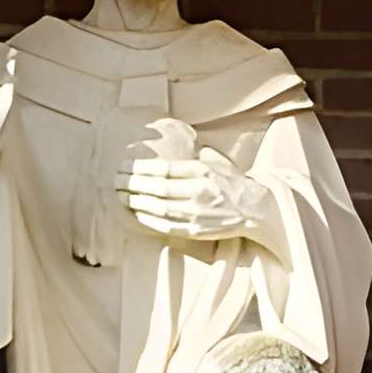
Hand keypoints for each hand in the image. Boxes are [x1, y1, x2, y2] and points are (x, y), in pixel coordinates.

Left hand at [116, 147, 275, 246]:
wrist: (255, 208)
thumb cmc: (232, 182)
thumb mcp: (216, 161)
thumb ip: (195, 155)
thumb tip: (173, 143)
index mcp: (202, 171)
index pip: (163, 169)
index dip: (140, 168)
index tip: (124, 166)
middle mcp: (200, 191)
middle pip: (157, 188)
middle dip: (132, 184)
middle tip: (116, 180)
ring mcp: (197, 213)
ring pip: (158, 208)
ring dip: (136, 202)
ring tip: (121, 196)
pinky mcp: (196, 230)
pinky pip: (165, 225)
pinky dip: (148, 219)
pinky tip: (136, 213)